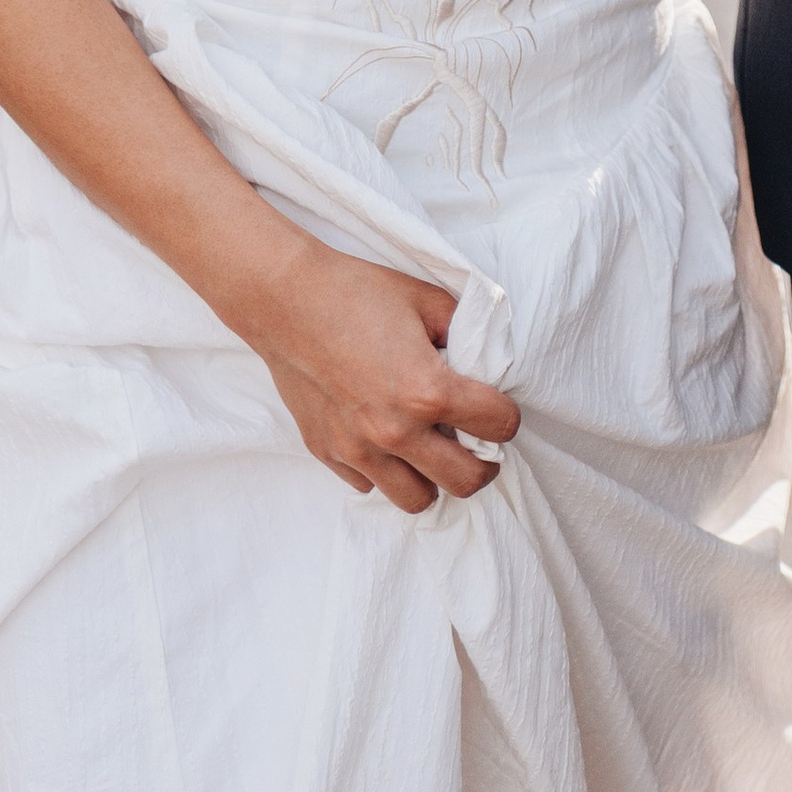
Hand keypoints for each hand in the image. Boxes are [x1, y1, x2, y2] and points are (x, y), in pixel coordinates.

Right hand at [242, 237, 523, 515]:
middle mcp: (395, 431)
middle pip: (465, 482)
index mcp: (428, 391)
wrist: (285, 299)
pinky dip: (383, 471)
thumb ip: (464, 333)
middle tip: (478, 447)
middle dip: (482, 465)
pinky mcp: (326, 452)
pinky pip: (368, 485)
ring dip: (431, 478)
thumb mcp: (426, 300)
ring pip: (416, 499)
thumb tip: (481, 360)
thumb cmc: (356, 292)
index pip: (499, 426)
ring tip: (430, 451)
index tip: (498, 410)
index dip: (507, 415)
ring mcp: (358, 449)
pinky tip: (383, 440)